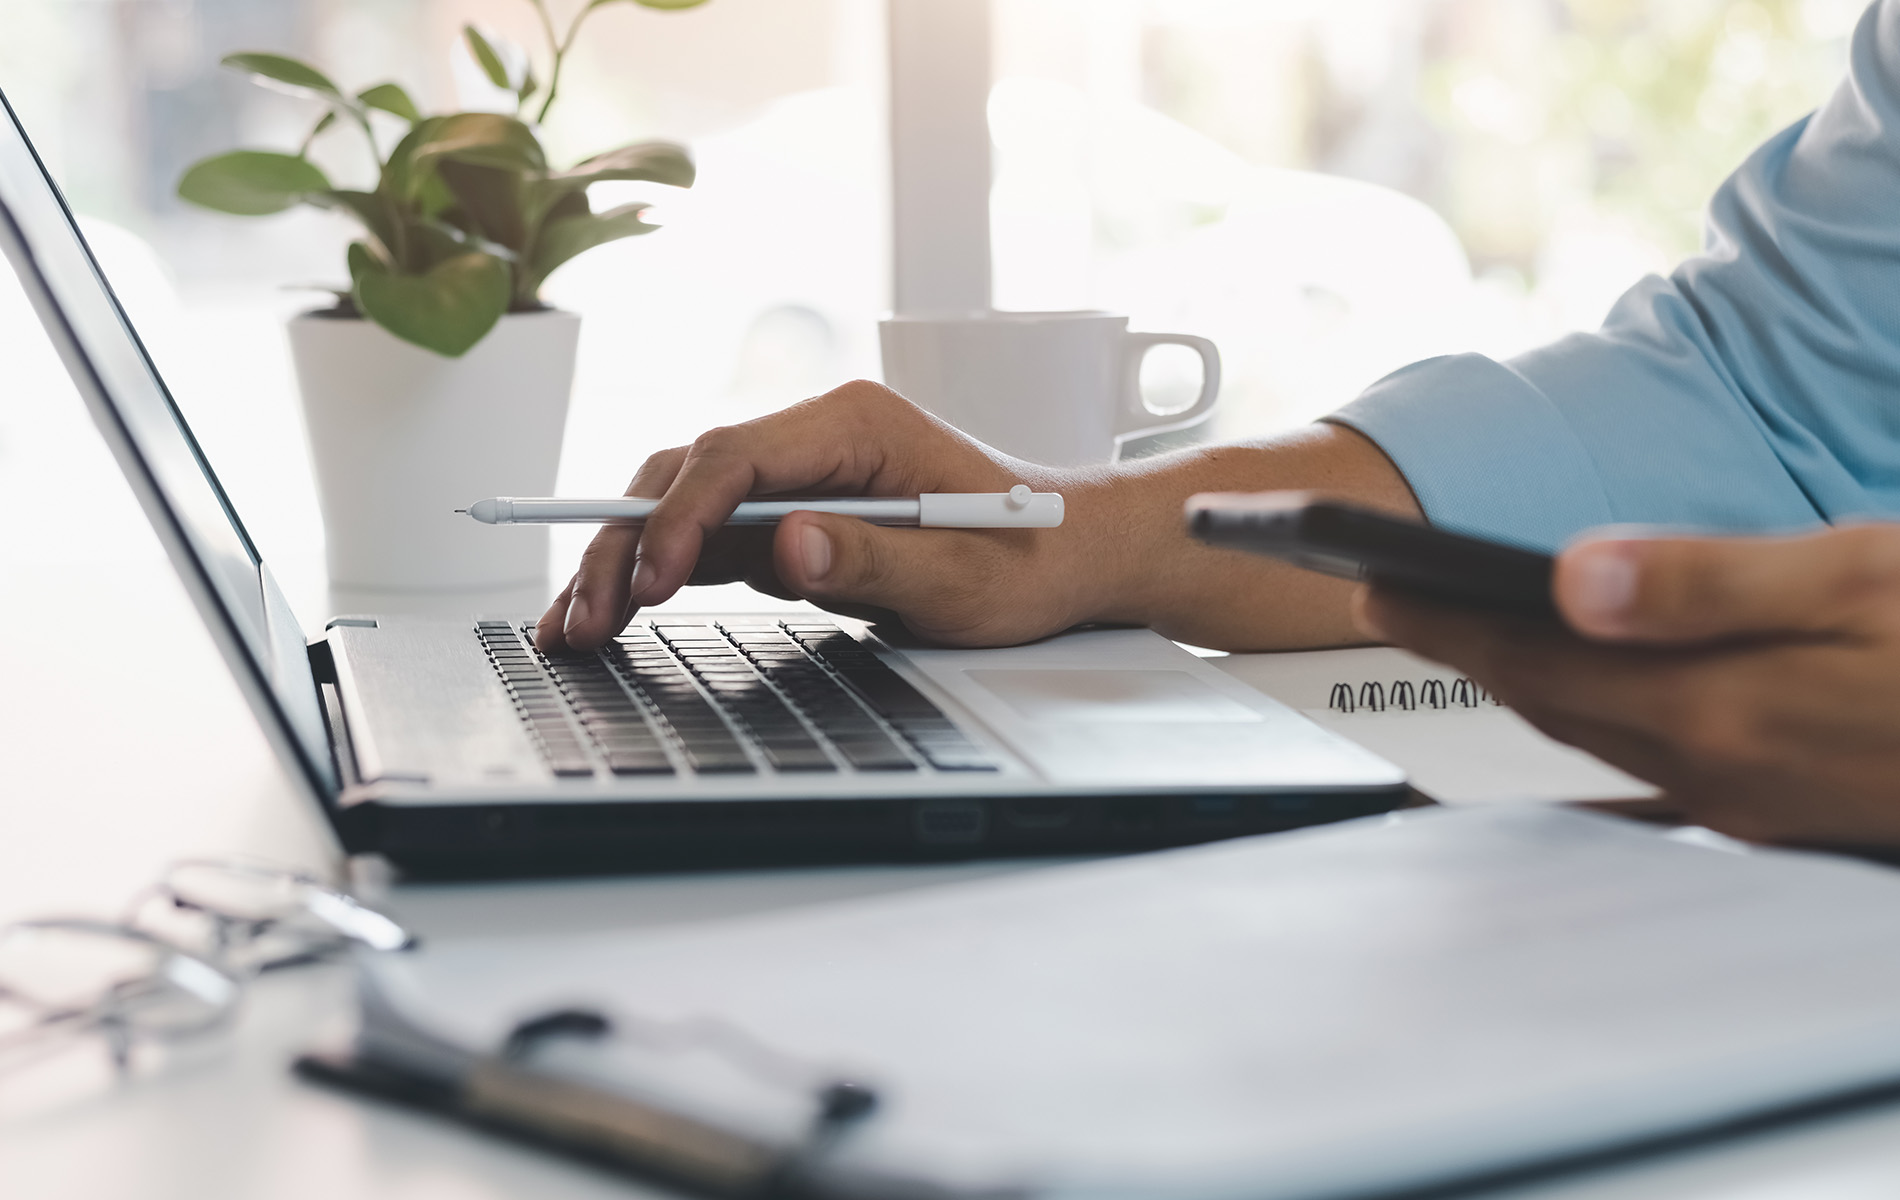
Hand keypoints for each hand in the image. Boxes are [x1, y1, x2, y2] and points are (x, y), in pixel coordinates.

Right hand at [537, 379, 1422, 654]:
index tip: (654, 581)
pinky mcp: (787, 520)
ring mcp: (794, 479)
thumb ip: (876, 558)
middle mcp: (812, 440)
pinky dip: (652, 575)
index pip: (736, 455)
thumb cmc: (1028, 559)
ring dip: (624, 559)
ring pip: (679, 504)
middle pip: (687, 473)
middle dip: (628, 541)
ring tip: (574, 627)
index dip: (682, 516)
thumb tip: (789, 546)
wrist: (1064, 559)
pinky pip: (701, 541)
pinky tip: (610, 614)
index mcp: (854, 425)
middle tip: (588, 617)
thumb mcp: (963, 574)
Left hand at [1355, 525, 1899, 845]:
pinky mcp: (1786, 810)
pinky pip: (1655, 768)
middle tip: (1386, 597)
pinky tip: (1589, 710)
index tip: (1367, 578)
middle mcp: (1718, 769)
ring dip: (1525, 686)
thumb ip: (1708, 581)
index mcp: (1720, 707)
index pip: (1536, 657)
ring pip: (1598, 738)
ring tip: (1465, 637)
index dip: (1443, 616)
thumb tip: (1569, 578)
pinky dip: (1599, 727)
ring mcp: (1751, 802)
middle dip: (1462, 648)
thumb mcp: (1861, 575)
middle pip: (1553, 701)